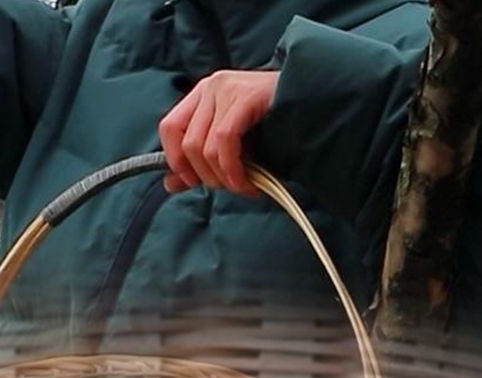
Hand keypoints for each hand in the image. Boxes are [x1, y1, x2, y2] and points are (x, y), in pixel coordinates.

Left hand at [159, 70, 279, 196]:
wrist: (312, 104)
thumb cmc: (273, 127)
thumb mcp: (231, 144)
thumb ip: (200, 162)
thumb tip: (170, 185)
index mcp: (202, 94)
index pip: (169, 127)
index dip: (175, 160)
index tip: (193, 182)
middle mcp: (211, 87)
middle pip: (187, 143)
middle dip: (206, 176)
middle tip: (229, 187)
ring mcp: (227, 89)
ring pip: (204, 147)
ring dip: (223, 178)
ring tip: (243, 187)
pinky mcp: (245, 96)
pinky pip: (225, 142)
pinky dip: (233, 170)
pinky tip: (249, 183)